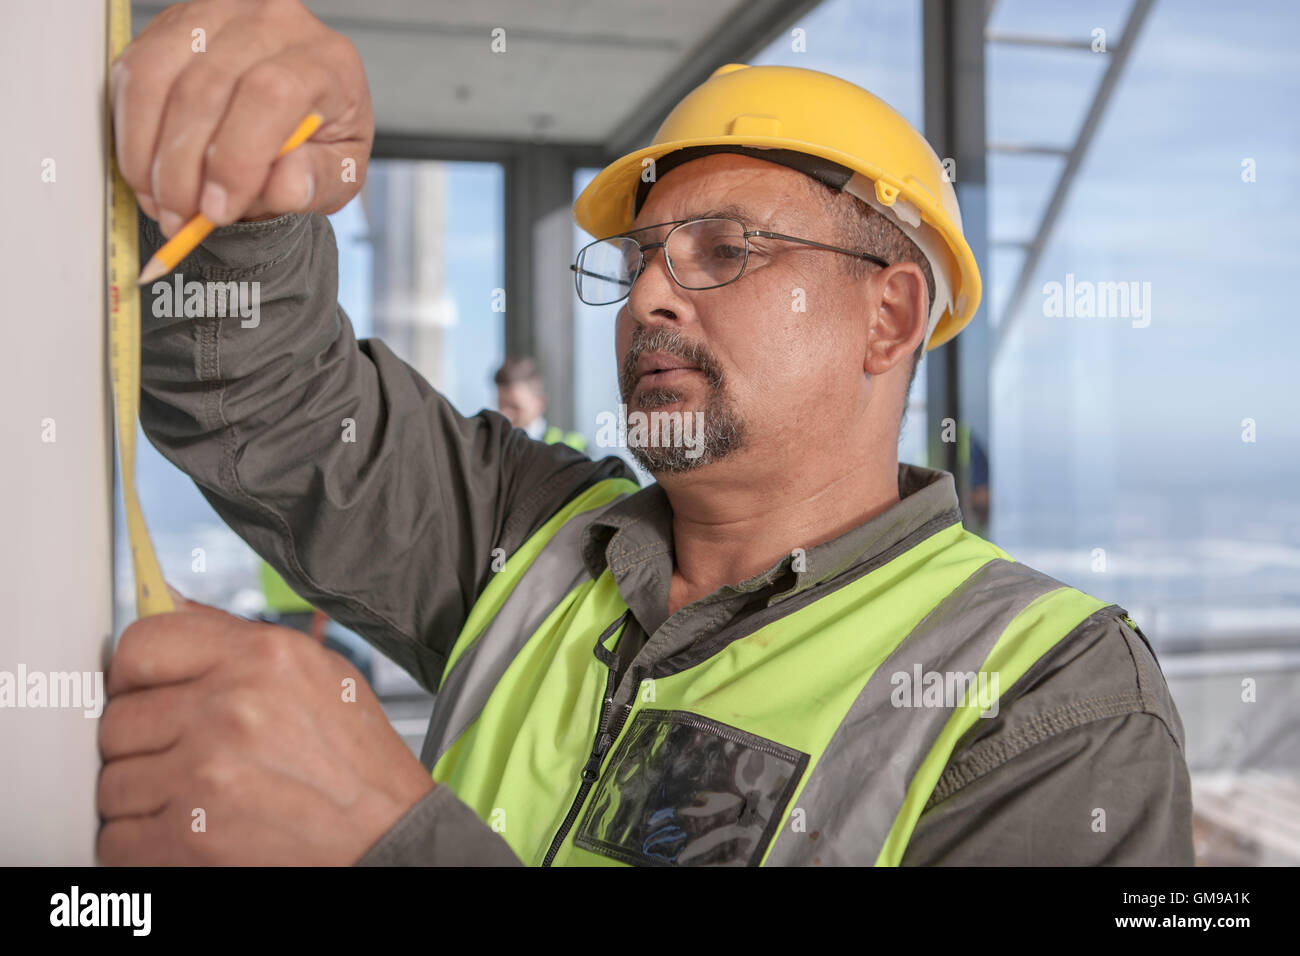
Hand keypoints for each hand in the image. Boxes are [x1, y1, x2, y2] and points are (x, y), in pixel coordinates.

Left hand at [96, 589, 433, 864]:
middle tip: (180, 753)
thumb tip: (166, 602)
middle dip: (141, 742)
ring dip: (142, 794)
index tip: (142, 693)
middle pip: (117, 721)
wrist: (388, 830)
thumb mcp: (313, 668)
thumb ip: (232, 635)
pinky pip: (117, 837)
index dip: (132, 674)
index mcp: (260, 656)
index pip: (140, 646)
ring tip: (191, 793)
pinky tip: (184, 826)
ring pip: (112, 782)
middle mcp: (230, 708)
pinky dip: (140, 841)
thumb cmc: (356, 753)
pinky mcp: (192, 837)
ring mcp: (206, 774)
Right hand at [110, 0, 373, 234]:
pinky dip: (131, 131)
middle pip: (205, 90)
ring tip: (161, 202)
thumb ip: (318, 182)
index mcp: (324, 60)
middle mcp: (270, 22)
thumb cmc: (322, 138)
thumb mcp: (341, 173)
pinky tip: (146, 170)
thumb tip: (284, 186)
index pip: (270, 94)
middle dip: (182, 171)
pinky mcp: (174, 23)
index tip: (218, 210)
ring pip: (157, 79)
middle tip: (180, 218)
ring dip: (148, 154)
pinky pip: (133, 74)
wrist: (300, 105)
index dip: (236, 159)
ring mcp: (216, 15)